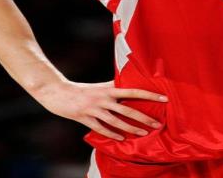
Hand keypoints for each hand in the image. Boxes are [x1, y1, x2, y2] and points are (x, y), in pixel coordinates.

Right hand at [33, 79, 168, 139]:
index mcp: (110, 90)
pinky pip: (101, 128)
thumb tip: (130, 82)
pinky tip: (122, 138)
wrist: (58, 93)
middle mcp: (104, 99)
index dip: (150, 94)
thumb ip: (115, 86)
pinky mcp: (85, 119)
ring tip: (144, 133)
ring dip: (131, 128)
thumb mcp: (101, 86)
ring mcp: (95, 109)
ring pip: (117, 122)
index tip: (164, 98)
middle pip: (128, 110)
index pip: (134, 91)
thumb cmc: (84, 89)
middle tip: (158, 124)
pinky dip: (112, 134)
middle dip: (144, 118)